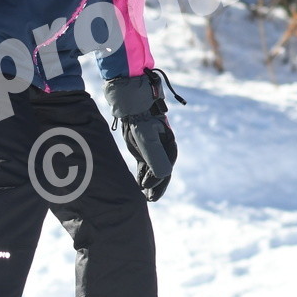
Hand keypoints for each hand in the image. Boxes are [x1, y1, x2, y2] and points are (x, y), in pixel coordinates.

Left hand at [104, 70, 179, 200]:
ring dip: (149, 181)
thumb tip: (164, 175)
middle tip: (150, 199)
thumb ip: (154, 156)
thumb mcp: (145, 137)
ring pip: (153, 167)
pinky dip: (142, 174)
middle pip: (162, 169)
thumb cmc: (139, 116)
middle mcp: (162, 145)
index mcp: (168, 144)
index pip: (166, 167)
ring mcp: (152, 144)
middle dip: (157, 185)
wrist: (129, 97)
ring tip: (144, 196)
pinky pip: (144, 163)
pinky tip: (137, 183)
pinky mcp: (142, 144)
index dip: (159, 181)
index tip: (148, 192)